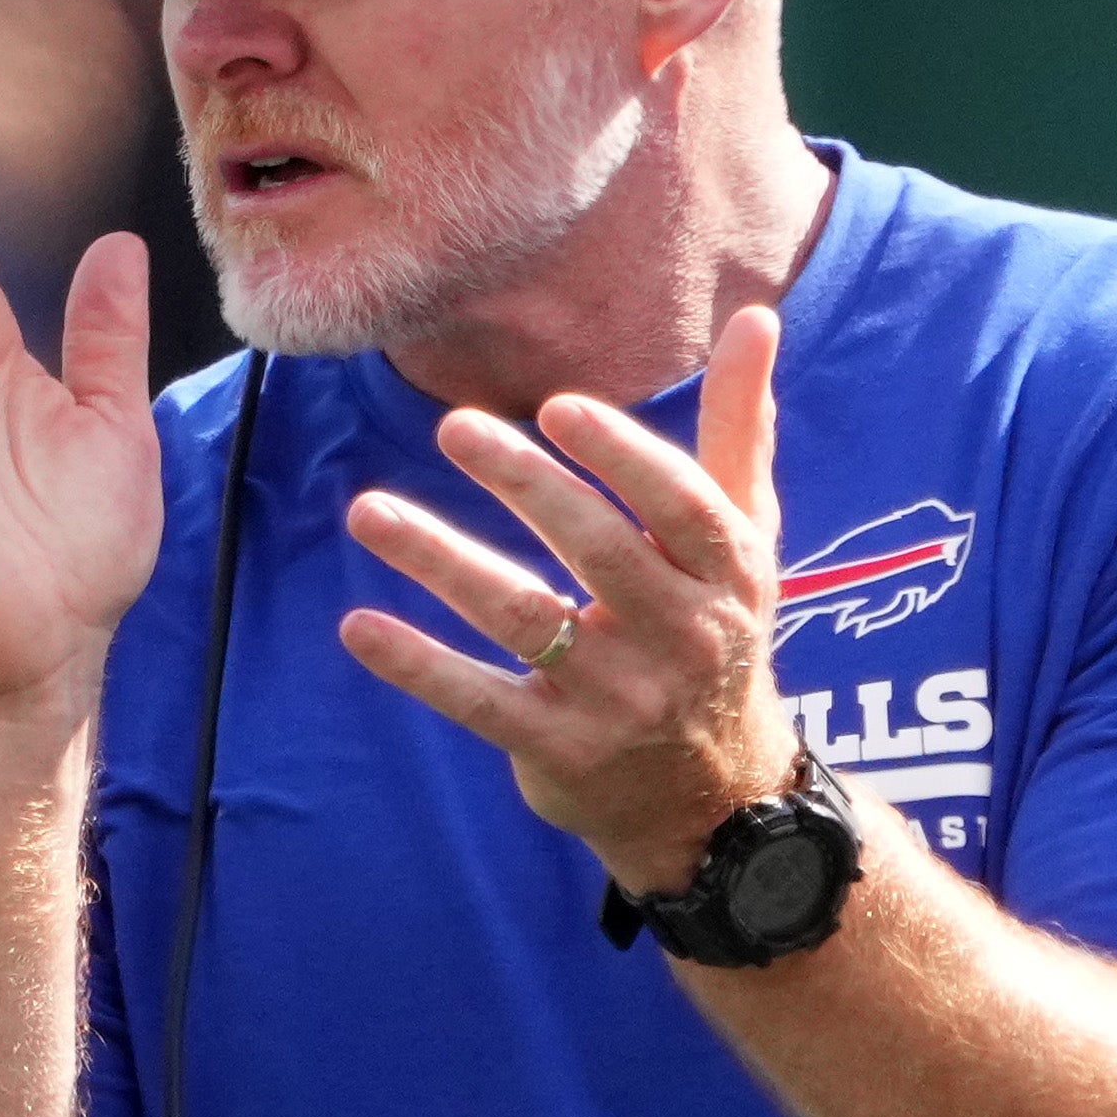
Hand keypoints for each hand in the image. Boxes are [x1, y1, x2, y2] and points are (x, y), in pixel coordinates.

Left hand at [338, 306, 800, 893]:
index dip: (625, 458)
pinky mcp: (560, 751)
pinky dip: (418, 664)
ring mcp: (618, 700)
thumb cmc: (717, 636)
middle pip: (600, 553)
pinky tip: (359, 623)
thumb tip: (756, 315)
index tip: (560, 407)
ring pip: (525, 620)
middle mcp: (682, 638)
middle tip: (454, 426)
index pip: (684, 509)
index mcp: (729, 576)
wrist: (714, 801)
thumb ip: (741, 429)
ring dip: (442, 560)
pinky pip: (479, 701)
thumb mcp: (746, 541)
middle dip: (528, 486)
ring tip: (368, 510)